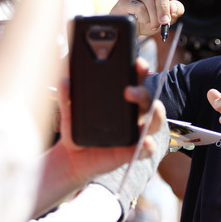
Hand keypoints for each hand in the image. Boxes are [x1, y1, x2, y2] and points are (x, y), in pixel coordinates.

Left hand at [55, 57, 164, 183]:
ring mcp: (135, 133)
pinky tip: (144, 140)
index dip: (141, 71)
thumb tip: (64, 80)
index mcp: (121, 100)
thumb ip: (66, 96)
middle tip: (128, 91)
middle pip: (148, 99)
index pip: (136, 81)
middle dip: (143, 92)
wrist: (71, 158)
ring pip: (156, 122)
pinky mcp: (131, 152)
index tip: (138, 63)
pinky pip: (147, 149)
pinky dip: (148, 145)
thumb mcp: (69, 112)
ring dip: (156, 114)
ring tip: (150, 110)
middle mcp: (132, 114)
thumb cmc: (76, 130)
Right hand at [110, 0, 184, 35]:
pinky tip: (140, 21)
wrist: (133, 28)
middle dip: (164, 4)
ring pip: (150, 0)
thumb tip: (172, 7)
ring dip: (154, 18)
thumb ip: (176, 9)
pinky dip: (144, 19)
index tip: (172, 3)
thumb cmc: (152, 17)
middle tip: (165, 21)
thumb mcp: (169, 14)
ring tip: (152, 25)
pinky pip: (140, 9)